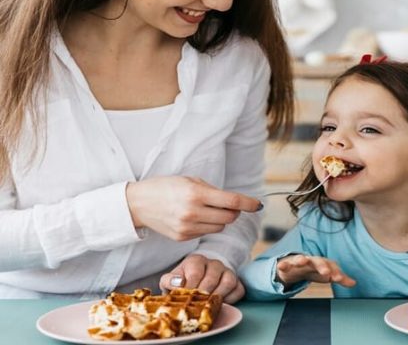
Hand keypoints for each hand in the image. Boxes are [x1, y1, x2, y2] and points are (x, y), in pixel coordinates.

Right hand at [126, 176, 260, 240]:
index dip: (249, 203)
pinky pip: (206, 233)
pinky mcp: (183, 238)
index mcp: (196, 194)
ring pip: (220, 227)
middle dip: (234, 211)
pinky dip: (207, 226)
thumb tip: (236, 202)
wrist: (138, 203)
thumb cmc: (166, 187)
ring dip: (221, 219)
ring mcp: (188, 227)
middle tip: (227, 205)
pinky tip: (194, 218)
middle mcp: (193, 212)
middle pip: (230, 217)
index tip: (258, 205)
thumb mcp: (190, 181)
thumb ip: (214, 191)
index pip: (232, 201)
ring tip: (207, 210)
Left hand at [159, 254, 245, 303]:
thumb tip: (179, 283)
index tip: (186, 299)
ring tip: (209, 306)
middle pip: (212, 277)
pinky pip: (238, 290)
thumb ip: (169, 280)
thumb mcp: (169, 280)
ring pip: (229, 281)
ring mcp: (227, 272)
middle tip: (198, 305)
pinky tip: (221, 304)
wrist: (195, 282)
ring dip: (219, 296)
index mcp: (196, 260)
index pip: (196, 272)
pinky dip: (231, 299)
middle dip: (204, 294)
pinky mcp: (237, 282)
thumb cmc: (182, 282)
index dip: (191, 287)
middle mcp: (214, 263)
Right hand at [276, 254, 355, 287]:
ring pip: (300, 259)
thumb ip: (339, 278)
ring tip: (302, 261)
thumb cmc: (314, 270)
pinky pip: (284, 264)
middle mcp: (312, 261)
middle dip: (322, 266)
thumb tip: (354, 283)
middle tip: (326, 273)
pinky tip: (281, 265)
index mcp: (323, 263)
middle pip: (318, 261)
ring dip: (301, 259)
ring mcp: (299, 261)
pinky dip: (283, 264)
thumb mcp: (326, 275)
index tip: (339, 279)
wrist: (295, 266)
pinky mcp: (287, 264)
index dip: (335, 272)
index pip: (331, 266)